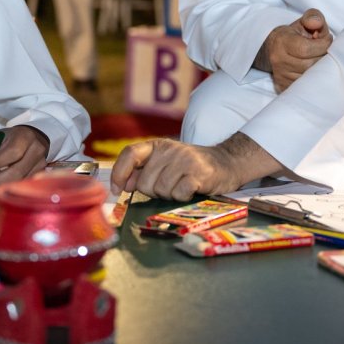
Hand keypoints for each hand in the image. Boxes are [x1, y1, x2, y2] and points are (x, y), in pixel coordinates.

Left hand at [0, 125, 48, 181]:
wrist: (28, 139)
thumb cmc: (7, 140)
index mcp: (24, 137)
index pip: (13, 152)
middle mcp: (36, 150)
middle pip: (17, 171)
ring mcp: (41, 164)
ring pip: (20, 181)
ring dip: (2, 185)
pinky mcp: (40, 175)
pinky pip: (22, 185)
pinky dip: (9, 187)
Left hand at [110, 138, 241, 201]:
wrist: (226, 163)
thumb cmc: (190, 167)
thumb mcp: (165, 163)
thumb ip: (143, 171)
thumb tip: (123, 183)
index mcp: (157, 146)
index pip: (130, 154)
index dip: (119, 172)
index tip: (117, 189)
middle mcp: (169, 150)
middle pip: (144, 182)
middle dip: (153, 191)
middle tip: (169, 186)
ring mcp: (184, 160)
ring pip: (161, 191)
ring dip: (169, 195)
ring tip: (181, 186)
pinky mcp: (198, 174)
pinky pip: (178, 194)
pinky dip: (182, 197)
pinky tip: (190, 190)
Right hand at [257, 9, 331, 91]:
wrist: (277, 48)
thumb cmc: (296, 34)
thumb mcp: (305, 20)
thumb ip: (313, 17)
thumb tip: (316, 23)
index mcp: (282, 42)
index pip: (306, 49)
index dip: (322, 45)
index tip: (326, 40)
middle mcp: (279, 61)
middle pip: (311, 65)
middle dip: (323, 57)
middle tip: (324, 50)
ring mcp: (281, 77)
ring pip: (311, 78)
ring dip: (321, 69)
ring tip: (319, 59)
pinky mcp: (285, 88)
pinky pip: (307, 87)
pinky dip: (315, 79)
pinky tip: (315, 69)